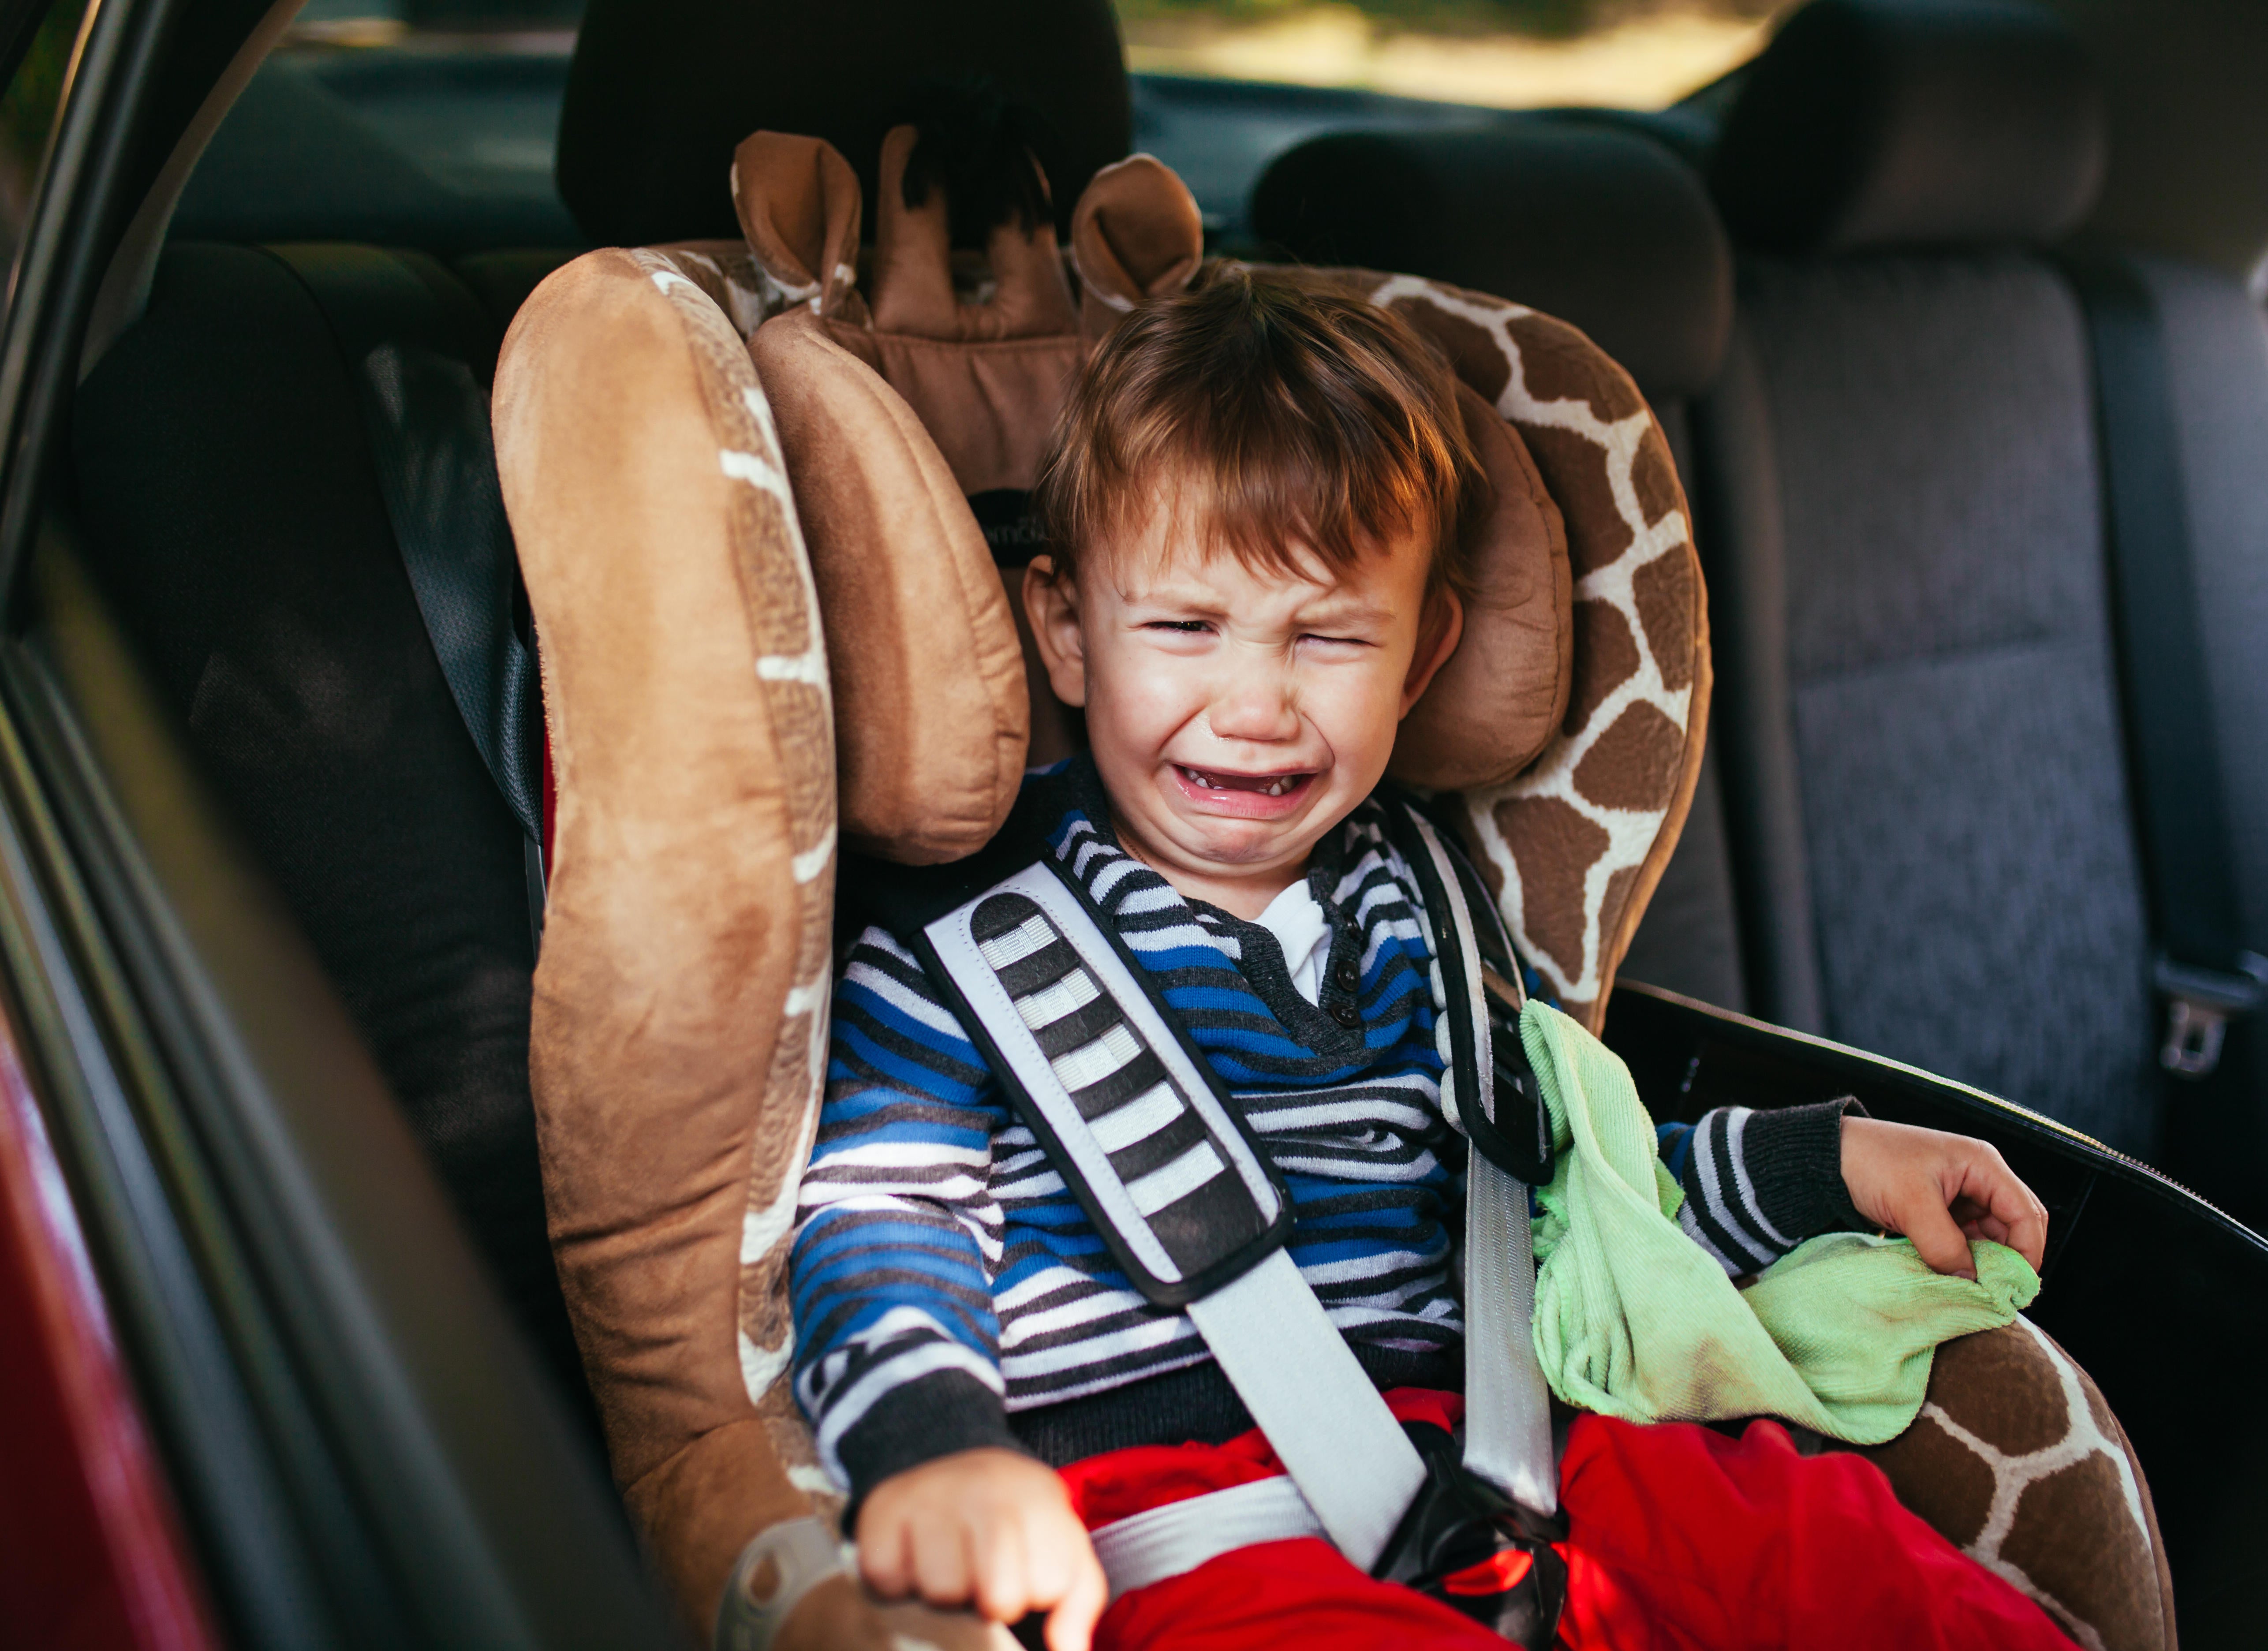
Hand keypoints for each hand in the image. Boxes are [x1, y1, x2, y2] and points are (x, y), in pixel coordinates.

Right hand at [856, 1448, 1106, 1650]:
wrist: (945, 1455)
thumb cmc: (1014, 1519)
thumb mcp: (1062, 1546)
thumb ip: (1078, 1603)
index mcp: (1037, 1499)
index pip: (1048, 1584)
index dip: (1034, 1593)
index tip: (1025, 1573)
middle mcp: (983, 1490)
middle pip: (996, 1597)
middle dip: (991, 1601)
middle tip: (984, 1576)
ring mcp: (928, 1497)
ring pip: (940, 1593)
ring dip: (944, 1594)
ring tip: (950, 1565)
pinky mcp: (880, 1513)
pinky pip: (888, 1581)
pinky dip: (898, 1583)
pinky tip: (913, 1558)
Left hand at [1839, 1116, 2048, 1277]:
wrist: (1826, 1156)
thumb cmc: (1869, 1162)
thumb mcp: (1910, 1204)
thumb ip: (1943, 1244)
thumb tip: (1969, 1280)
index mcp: (1981, 1164)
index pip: (2026, 1213)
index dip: (2027, 1253)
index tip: (2015, 1288)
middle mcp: (1977, 1177)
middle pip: (2013, 1227)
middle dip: (2007, 1261)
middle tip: (1995, 1296)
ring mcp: (1959, 1195)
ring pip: (1988, 1237)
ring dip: (1981, 1263)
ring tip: (1971, 1291)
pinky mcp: (1939, 1211)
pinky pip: (1963, 1240)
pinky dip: (1961, 1259)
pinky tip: (1951, 1277)